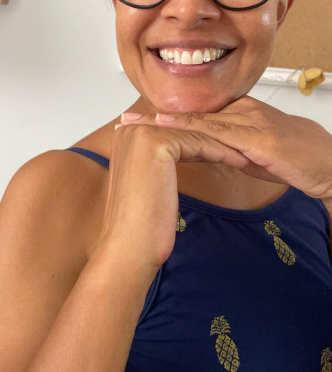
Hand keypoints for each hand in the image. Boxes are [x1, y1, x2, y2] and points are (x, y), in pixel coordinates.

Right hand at [96, 115, 253, 270]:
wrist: (130, 243)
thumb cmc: (141, 220)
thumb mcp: (147, 180)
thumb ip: (154, 161)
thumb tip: (173, 154)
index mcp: (126, 134)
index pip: (172, 133)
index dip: (199, 143)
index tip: (224, 149)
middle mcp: (131, 128)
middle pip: (183, 132)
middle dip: (213, 142)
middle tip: (242, 148)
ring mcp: (142, 133)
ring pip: (193, 136)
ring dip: (222, 146)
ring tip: (246, 155)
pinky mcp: (157, 143)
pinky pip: (198, 144)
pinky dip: (221, 153)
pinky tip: (240, 161)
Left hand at [118, 96, 331, 200]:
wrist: (328, 164)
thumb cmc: (292, 159)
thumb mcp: (250, 155)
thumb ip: (224, 149)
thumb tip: (199, 152)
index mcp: (237, 113)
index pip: (194, 114)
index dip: (164, 116)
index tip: (136, 120)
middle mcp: (239, 110)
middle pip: (189, 112)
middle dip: (153, 116)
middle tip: (122, 119)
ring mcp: (248, 120)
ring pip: (198, 118)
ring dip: (162, 120)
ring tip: (132, 123)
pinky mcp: (257, 136)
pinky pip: (217, 131)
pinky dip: (188, 129)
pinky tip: (166, 128)